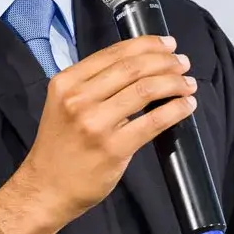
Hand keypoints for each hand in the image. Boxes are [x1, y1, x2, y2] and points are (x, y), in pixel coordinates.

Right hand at [0, 35, 196, 233]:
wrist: (46, 189)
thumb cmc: (60, 147)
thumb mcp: (64, 105)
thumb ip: (92, 85)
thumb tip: (138, 67)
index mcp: (66, 82)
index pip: (113, 53)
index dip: (146, 44)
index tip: (167, 44)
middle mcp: (78, 99)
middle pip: (132, 68)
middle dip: (164, 61)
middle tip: (183, 63)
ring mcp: (95, 123)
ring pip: (145, 90)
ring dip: (173, 82)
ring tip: (188, 84)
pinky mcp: (113, 148)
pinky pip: (153, 122)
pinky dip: (175, 109)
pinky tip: (186, 105)